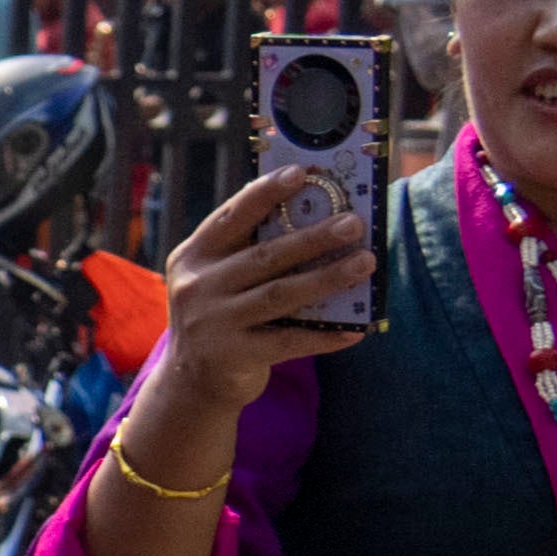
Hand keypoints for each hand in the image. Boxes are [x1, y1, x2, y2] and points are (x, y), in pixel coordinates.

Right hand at [139, 159, 374, 422]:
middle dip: (313, 237)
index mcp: (193, 256)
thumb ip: (247, 251)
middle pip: (264, 256)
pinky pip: (289, 341)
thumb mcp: (215, 277)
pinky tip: (356, 329)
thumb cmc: (220, 314)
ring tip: (365, 263)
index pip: (231, 217)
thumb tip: (316, 216)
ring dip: (328, 278)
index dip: (265, 193)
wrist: (191, 380)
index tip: (300, 174)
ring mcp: (212, 323)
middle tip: (354, 223)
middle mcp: (197, 287)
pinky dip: (325, 335)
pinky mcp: (232, 356)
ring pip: (280, 295)